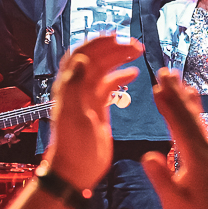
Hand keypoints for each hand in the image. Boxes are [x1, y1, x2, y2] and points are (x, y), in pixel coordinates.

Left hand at [44, 34, 140, 192]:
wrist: (75, 172)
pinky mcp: (98, 108)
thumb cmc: (73, 146)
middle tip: (136, 45)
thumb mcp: (73, 115)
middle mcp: (77, 87)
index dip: (98, 42)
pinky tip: (135, 74)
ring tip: (138, 53)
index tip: (118, 36)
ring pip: (103, 69)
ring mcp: (88, 97)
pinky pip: (109, 85)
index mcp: (69, 86)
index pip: (82, 54)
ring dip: (119, 58)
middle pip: (95, 58)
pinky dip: (121, 76)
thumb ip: (75, 86)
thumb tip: (83, 59)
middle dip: (114, 47)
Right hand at [142, 70, 207, 208]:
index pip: (179, 125)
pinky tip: (189, 95)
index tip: (157, 88)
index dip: (168, 106)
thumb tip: (147, 156)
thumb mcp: (173, 200)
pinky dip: (190, 105)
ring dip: (182, 95)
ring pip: (193, 115)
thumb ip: (161, 178)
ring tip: (173, 76)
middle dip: (175, 92)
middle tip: (164, 71)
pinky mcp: (206, 148)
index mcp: (195, 156)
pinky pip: (197, 121)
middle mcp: (204, 146)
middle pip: (188, 114)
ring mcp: (207, 145)